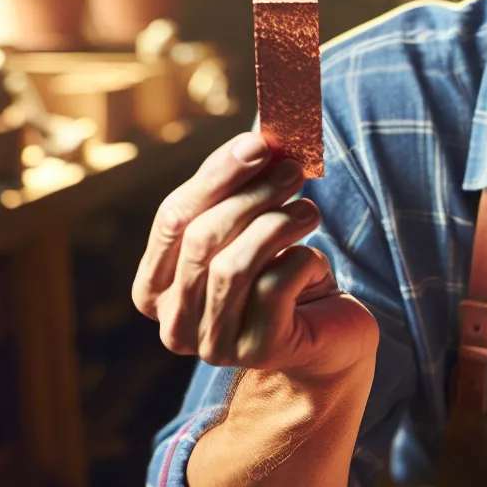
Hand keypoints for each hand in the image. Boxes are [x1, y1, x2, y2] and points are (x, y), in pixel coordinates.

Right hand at [131, 132, 375, 374]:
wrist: (330, 339)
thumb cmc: (283, 278)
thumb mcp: (252, 231)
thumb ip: (240, 190)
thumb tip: (259, 135)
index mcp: (155, 290)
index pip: (172, 219)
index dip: (214, 176)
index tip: (256, 144)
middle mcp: (174, 324)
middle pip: (202, 238)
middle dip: (251, 195)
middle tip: (293, 169)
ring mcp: (212, 344)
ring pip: (234, 264)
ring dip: (278, 223)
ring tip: (309, 208)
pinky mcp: (257, 351)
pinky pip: (274, 286)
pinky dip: (300, 260)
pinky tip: (313, 260)